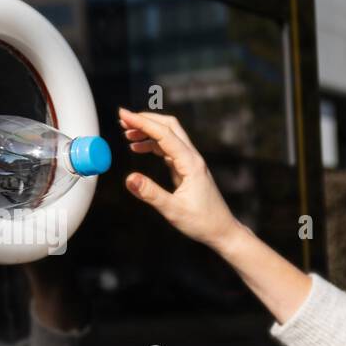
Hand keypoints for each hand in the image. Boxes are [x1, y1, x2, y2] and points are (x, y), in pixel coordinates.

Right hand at [118, 108, 246, 251]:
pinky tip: (139, 148)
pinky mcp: (188, 169)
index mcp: (190, 164)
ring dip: (148, 131)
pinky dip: (153, 144)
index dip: (142, 122)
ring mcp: (191, 163)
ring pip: (169, 136)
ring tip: (126, 134)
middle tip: (123, 120)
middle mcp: (192, 159)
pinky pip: (169, 149)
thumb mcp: (173, 210)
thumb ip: (150, 194)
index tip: (123, 114)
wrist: (222, 231)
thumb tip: (129, 179)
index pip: (164, 134)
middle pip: (170, 127)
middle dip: (146, 120)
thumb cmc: (203, 222)